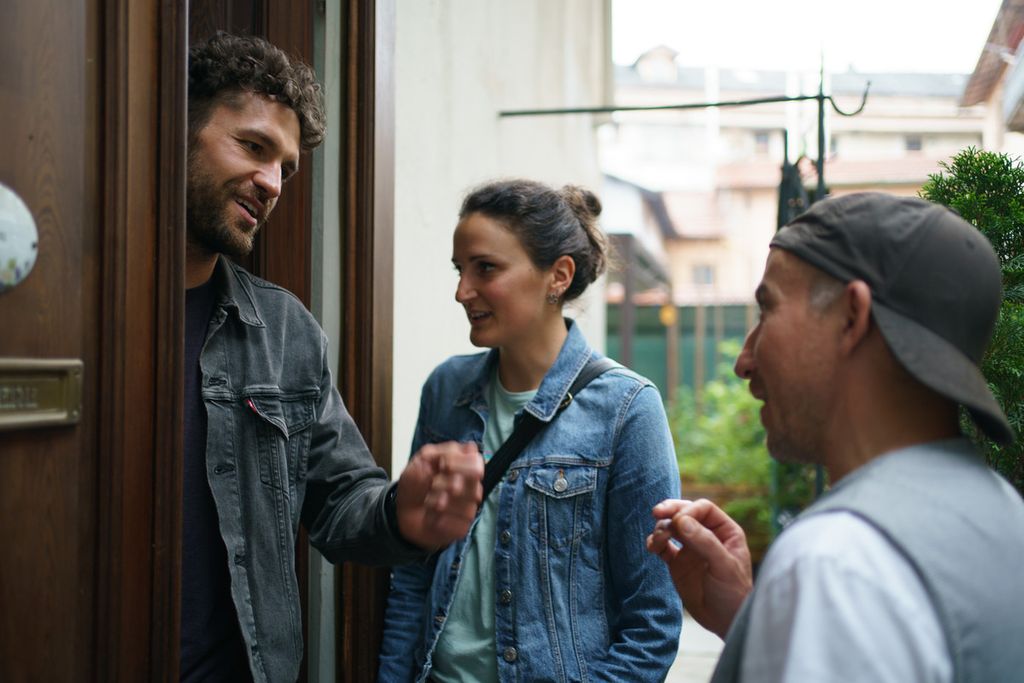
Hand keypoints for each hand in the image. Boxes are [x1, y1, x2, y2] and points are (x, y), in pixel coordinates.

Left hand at [395, 441, 483, 549]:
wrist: (404, 511)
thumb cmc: (415, 484)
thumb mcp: (421, 461)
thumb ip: (444, 453)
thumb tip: (469, 449)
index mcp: (464, 466)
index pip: (476, 462)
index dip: (458, 464)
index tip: (441, 465)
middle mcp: (472, 487)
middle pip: (472, 485)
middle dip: (445, 484)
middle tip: (432, 485)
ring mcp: (469, 507)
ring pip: (464, 505)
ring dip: (438, 502)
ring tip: (428, 501)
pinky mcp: (463, 526)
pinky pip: (457, 523)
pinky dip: (437, 519)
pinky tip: (430, 516)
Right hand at [646, 498, 752, 637]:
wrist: (725, 622)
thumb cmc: (734, 593)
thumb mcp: (724, 566)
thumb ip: (704, 542)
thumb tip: (681, 521)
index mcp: (725, 531)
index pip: (704, 509)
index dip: (689, 510)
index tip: (678, 522)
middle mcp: (707, 536)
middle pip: (685, 513)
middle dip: (670, 511)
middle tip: (656, 512)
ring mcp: (691, 549)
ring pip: (671, 528)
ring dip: (661, 529)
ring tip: (657, 541)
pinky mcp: (678, 563)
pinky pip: (663, 547)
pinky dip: (655, 543)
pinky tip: (652, 547)